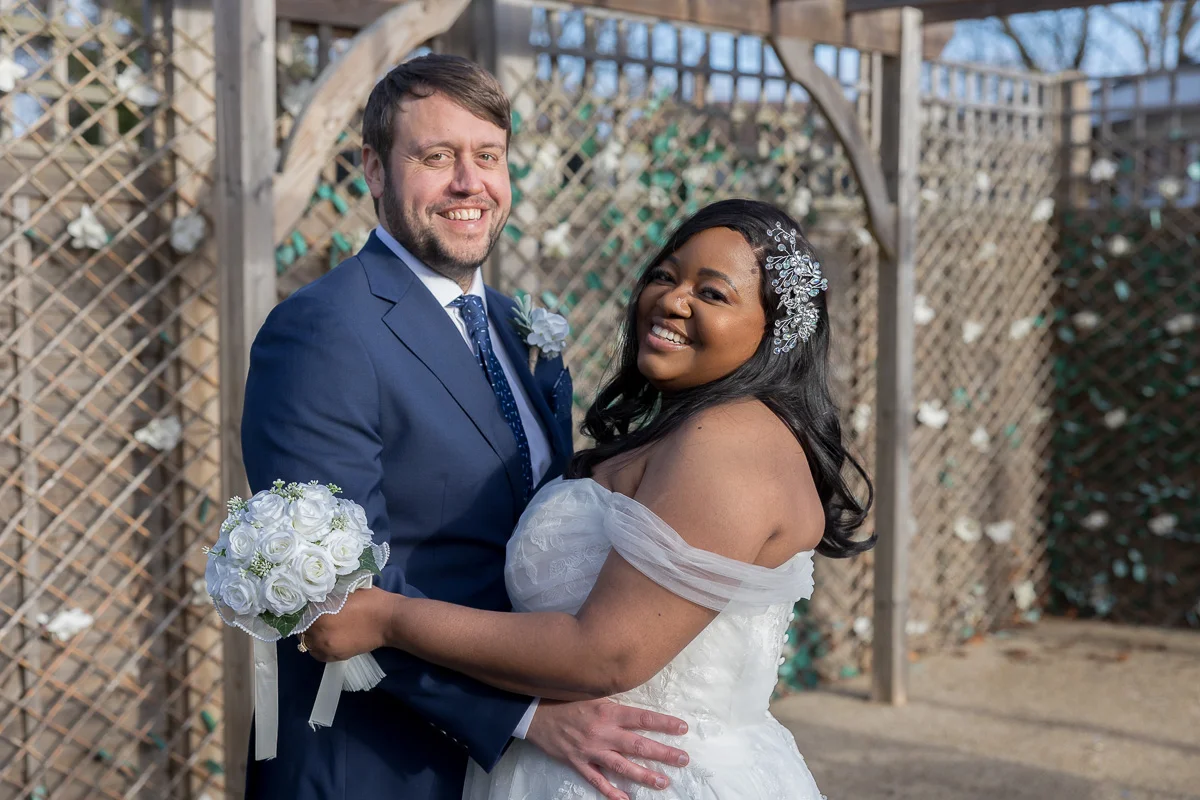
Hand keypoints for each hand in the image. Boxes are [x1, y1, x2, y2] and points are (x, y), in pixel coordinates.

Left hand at [301, 587, 394, 661]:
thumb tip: (311, 595)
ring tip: (322, 627)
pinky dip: (319, 646)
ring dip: (311, 635)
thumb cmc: (369, 600)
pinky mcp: (336, 656)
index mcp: (319, 614)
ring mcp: (327, 647)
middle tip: (314, 615)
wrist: (389, 620)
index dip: (301, 608)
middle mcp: (319, 634)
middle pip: (300, 629)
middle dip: (306, 622)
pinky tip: (327, 637)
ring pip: (307, 642)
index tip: (305, 605)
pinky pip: (317, 653)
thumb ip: (326, 595)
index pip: (298, 613)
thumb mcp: (344, 589)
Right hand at [525, 699, 689, 799]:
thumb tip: (637, 696)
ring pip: (621, 766)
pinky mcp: (578, 763)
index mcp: (608, 711)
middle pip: (638, 745)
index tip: (683, 728)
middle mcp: (602, 732)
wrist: (535, 715)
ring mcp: (590, 750)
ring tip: (663, 782)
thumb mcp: (592, 693)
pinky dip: (611, 792)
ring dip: (644, 775)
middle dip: (663, 753)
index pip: (642, 718)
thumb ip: (614, 699)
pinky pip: (596, 780)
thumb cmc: (566, 700)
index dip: (664, 724)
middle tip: (683, 759)